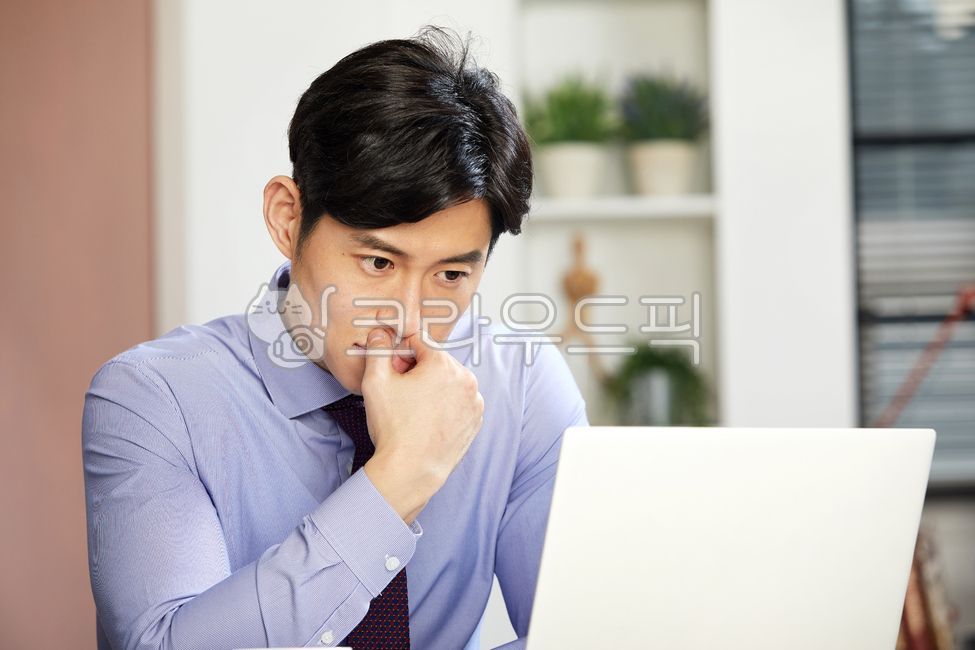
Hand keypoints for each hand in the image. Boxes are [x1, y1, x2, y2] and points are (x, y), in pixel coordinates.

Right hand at [360, 327, 483, 522]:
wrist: (410, 470)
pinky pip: (457, 401)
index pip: (417, 343)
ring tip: (413, 410)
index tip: (392, 373)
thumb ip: (378, 349)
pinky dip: (444, 405)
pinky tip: (427, 420)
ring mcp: (474, 401)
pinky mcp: (475, 419)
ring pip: (447, 382)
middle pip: (435, 362)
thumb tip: (381, 332)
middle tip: (400, 394)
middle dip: (416, 371)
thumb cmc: (393, 427)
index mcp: (444, 364)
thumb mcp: (376, 381)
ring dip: (431, 387)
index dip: (399, 355)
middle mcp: (466, 379)